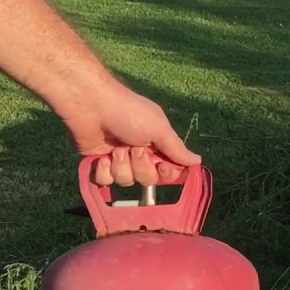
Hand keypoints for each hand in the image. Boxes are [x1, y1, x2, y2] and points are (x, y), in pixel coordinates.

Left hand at [58, 82, 200, 186]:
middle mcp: (139, 154)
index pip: (169, 171)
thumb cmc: (128, 113)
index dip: (167, 173)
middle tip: (132, 148)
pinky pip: (106, 182)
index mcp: (157, 144)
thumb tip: (197, 161)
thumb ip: (176, 149)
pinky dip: (104, 171)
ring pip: (126, 182)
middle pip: (148, 180)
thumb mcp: (158, 128)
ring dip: (121, 166)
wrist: (91, 106)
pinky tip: (101, 157)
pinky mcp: (99, 165)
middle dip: (140, 166)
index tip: (162, 165)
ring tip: (115, 148)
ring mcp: (119, 161)